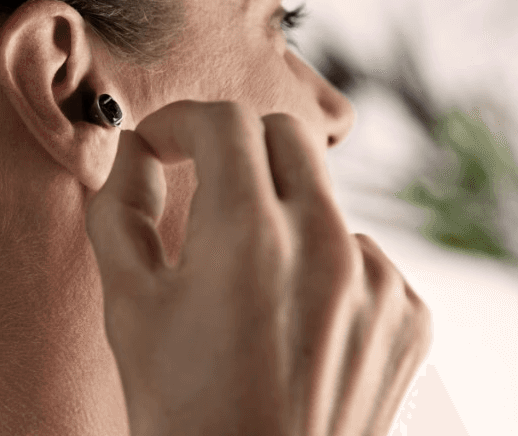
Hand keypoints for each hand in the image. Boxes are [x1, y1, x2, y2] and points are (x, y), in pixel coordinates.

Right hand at [86, 100, 431, 435]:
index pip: (225, 121)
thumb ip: (121, 209)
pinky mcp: (406, 319)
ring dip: (279, 208)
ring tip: (244, 272)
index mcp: (249, 236)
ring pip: (323, 197)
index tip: (161, 145)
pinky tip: (290, 313)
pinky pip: (362, 254)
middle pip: (286, 136)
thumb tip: (134, 153)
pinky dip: (323, 263)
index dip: (180, 121)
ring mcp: (376, 284)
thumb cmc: (183, 411)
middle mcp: (326, 246)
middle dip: (234, 144)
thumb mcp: (128, 305)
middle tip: (201, 179)